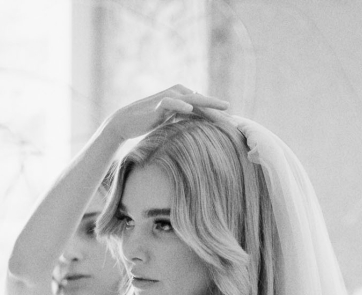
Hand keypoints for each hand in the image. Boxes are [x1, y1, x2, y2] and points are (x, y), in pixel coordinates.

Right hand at [107, 85, 228, 143]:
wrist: (127, 122)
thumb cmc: (151, 124)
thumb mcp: (172, 124)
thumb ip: (186, 122)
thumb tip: (200, 132)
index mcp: (183, 99)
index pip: (205, 107)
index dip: (219, 114)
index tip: (233, 124)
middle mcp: (178, 94)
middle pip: (202, 101)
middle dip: (218, 109)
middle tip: (234, 118)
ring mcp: (169, 97)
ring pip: (191, 98)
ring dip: (207, 103)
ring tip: (221, 108)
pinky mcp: (158, 103)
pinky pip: (171, 102)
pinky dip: (180, 104)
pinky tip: (190, 109)